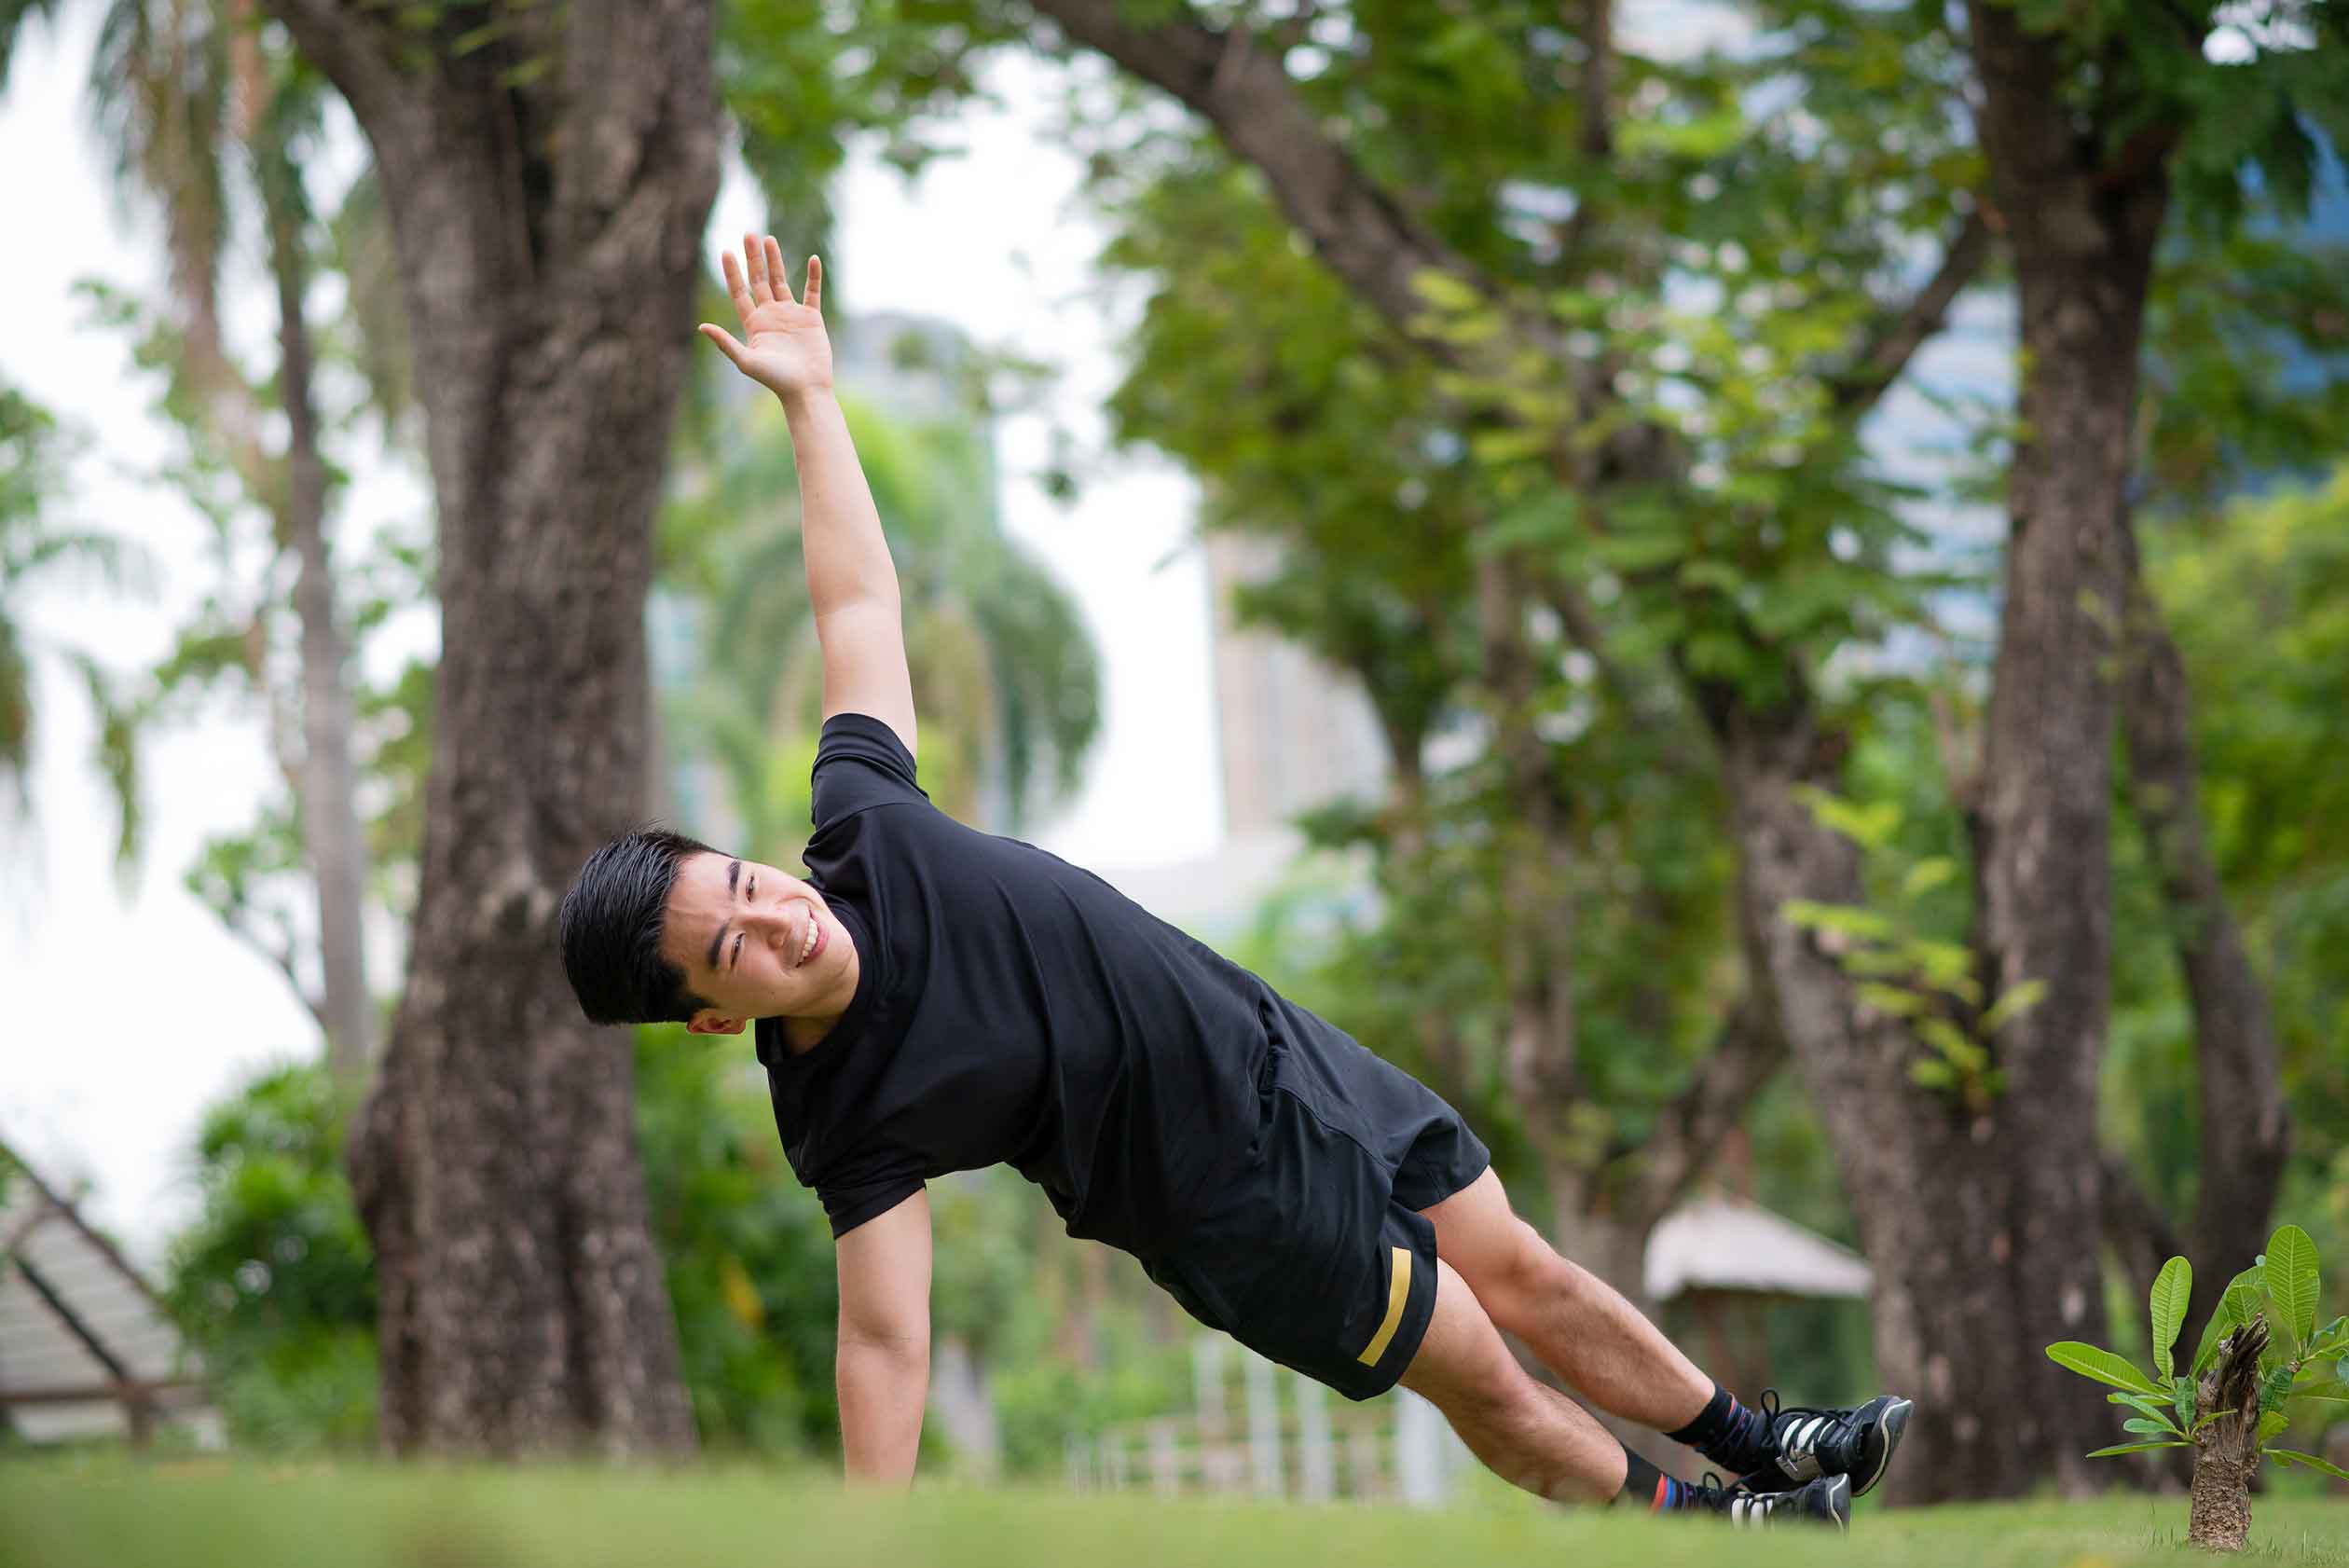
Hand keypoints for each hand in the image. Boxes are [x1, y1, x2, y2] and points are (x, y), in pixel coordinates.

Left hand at [700, 234, 831, 399]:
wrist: (806, 389)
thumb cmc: (775, 379)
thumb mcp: (746, 360)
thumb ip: (725, 343)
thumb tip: (701, 327)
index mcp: (754, 323)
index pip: (740, 292)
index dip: (732, 272)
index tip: (726, 252)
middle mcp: (771, 315)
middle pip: (759, 280)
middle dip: (753, 258)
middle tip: (749, 234)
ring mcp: (791, 315)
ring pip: (781, 281)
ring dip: (775, 260)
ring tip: (769, 238)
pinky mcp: (812, 318)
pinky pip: (812, 292)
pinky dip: (813, 276)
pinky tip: (812, 259)